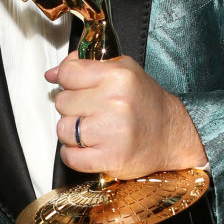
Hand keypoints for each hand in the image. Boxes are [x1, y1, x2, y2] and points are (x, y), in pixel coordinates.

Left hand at [46, 53, 207, 178]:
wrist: (171, 135)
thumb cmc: (145, 102)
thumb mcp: (122, 70)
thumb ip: (84, 65)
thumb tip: (52, 74)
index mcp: (118, 76)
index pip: (67, 73)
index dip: (68, 80)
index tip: (77, 87)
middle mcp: (116, 102)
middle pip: (62, 102)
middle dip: (73, 107)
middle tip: (92, 110)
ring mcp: (113, 132)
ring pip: (63, 129)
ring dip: (72, 132)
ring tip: (93, 129)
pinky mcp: (111, 158)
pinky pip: (70, 157)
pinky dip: (73, 155)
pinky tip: (89, 147)